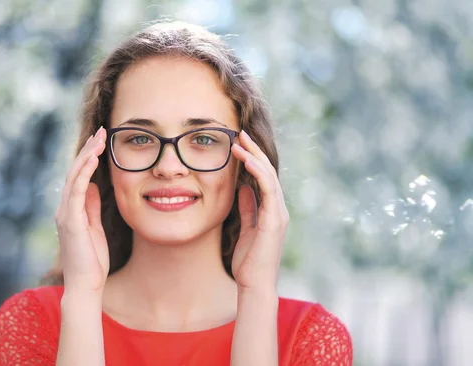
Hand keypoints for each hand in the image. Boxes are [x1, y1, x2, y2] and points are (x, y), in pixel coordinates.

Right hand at [55, 126, 108, 292]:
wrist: (86, 285)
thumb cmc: (91, 260)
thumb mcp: (94, 227)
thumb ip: (91, 206)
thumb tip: (93, 185)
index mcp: (71, 210)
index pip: (79, 177)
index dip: (89, 157)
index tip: (101, 141)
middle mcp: (65, 208)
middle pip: (75, 171)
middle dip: (89, 149)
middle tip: (102, 131)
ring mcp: (66, 213)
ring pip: (74, 176)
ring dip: (87, 155)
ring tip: (100, 138)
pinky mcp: (71, 220)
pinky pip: (76, 190)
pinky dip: (84, 172)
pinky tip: (93, 158)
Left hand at [230, 130, 288, 293]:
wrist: (254, 284)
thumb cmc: (249, 261)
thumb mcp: (245, 228)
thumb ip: (247, 208)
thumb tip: (243, 188)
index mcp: (271, 210)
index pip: (263, 177)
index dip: (252, 159)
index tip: (238, 143)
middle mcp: (278, 209)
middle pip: (268, 171)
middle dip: (254, 150)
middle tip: (240, 133)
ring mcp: (278, 213)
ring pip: (269, 176)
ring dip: (254, 156)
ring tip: (239, 141)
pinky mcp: (275, 220)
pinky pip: (268, 189)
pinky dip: (257, 172)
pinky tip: (246, 160)